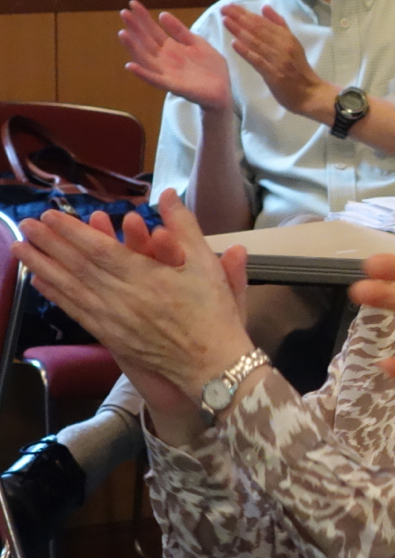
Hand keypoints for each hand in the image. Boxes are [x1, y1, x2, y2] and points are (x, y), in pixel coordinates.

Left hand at [12, 189, 253, 402]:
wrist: (210, 362)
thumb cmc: (212, 311)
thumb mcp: (205, 263)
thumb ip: (185, 226)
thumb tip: (167, 194)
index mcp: (144, 276)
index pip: (98, 249)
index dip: (72, 231)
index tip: (51, 215)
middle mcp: (121, 297)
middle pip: (77, 266)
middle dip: (49, 243)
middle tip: (25, 224)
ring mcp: (112, 319)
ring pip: (70, 288)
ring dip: (42, 266)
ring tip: (19, 248)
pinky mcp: (110, 336)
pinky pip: (76, 312)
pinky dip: (56, 296)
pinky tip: (39, 283)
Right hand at [119, 1, 231, 111]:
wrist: (223, 90)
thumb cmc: (211, 68)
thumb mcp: (197, 43)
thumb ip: (180, 31)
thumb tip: (162, 14)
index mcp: (171, 48)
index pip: (153, 30)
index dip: (143, 17)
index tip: (133, 3)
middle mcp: (165, 59)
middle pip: (145, 41)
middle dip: (135, 27)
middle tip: (123, 12)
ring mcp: (167, 72)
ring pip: (145, 58)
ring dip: (133, 47)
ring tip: (123, 33)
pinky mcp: (173, 86)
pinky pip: (155, 79)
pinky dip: (142, 73)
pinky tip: (130, 65)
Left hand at [222, 4, 332, 118]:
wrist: (310, 93)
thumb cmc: (299, 69)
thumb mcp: (292, 43)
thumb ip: (279, 26)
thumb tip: (265, 7)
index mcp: (287, 38)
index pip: (264, 23)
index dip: (246, 14)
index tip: (231, 6)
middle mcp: (283, 46)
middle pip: (259, 30)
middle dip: (240, 18)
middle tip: (224, 9)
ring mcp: (278, 60)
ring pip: (257, 43)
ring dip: (240, 31)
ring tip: (225, 21)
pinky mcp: (274, 74)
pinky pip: (258, 61)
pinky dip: (246, 52)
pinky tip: (234, 44)